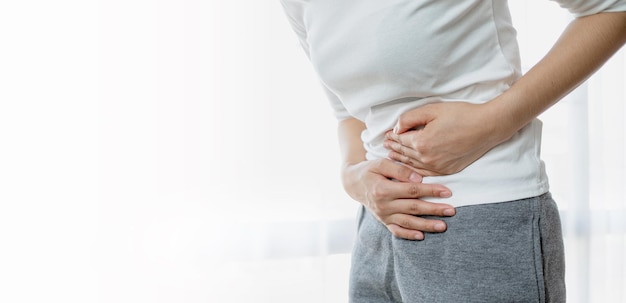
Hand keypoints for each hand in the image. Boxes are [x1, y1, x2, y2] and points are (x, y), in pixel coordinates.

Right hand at [342, 158, 454, 239]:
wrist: (353, 183)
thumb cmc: (369, 170)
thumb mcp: (381, 164)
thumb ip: (400, 170)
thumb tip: (419, 178)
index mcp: (383, 189)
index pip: (412, 190)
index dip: (431, 191)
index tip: (447, 191)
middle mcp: (383, 205)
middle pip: (413, 208)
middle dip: (434, 209)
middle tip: (451, 210)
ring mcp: (383, 215)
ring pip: (408, 222)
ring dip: (426, 225)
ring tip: (443, 226)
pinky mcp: (383, 221)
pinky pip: (396, 231)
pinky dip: (409, 235)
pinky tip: (422, 236)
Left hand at [384, 102, 513, 175]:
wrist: (487, 127)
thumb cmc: (461, 114)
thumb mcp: (432, 110)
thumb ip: (410, 119)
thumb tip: (397, 128)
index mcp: (421, 142)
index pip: (400, 140)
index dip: (391, 136)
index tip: (385, 134)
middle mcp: (427, 158)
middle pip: (404, 153)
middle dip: (393, 147)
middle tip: (385, 144)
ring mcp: (437, 167)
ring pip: (412, 165)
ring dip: (400, 159)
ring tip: (392, 155)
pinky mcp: (447, 171)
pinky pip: (424, 172)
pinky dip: (414, 169)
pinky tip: (409, 166)